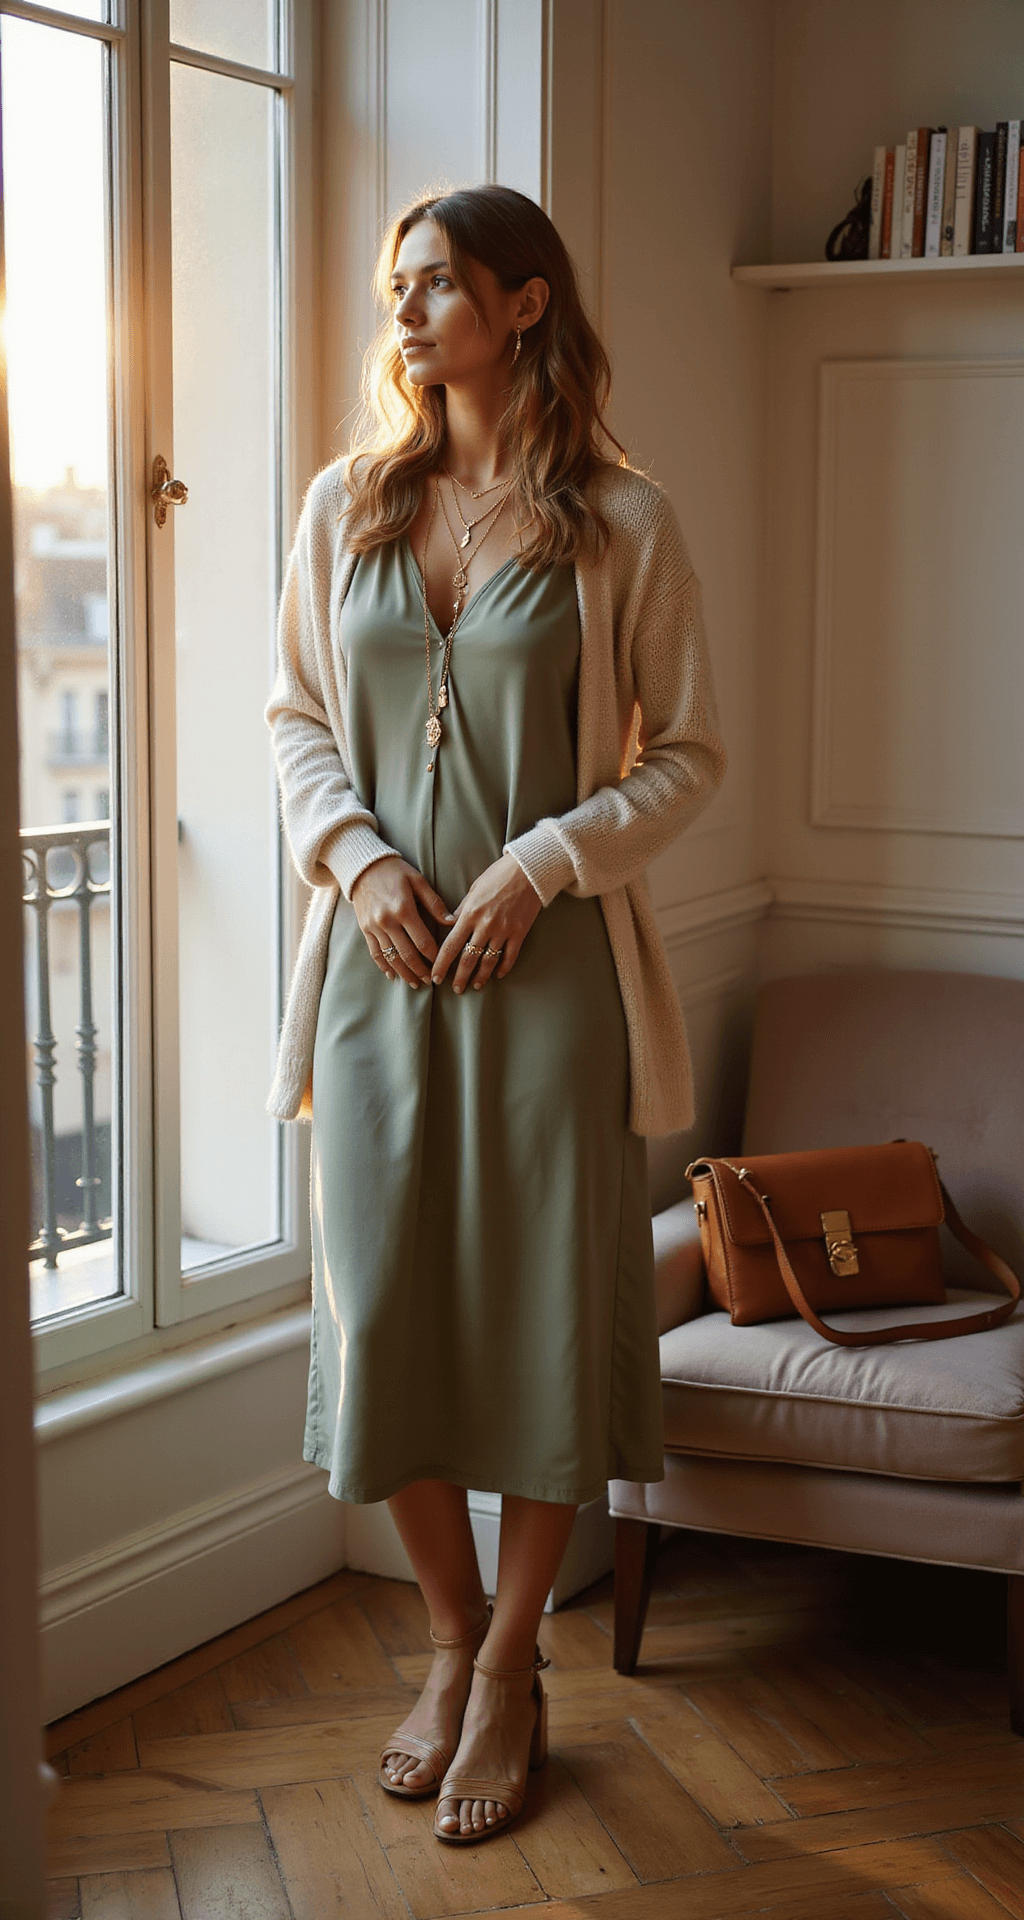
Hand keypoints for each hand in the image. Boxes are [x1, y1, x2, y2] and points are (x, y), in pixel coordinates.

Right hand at [351, 856, 454, 986]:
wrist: (362, 866)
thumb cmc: (394, 871)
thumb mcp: (417, 880)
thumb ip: (434, 903)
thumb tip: (451, 922)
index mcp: (403, 909)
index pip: (422, 941)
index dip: (433, 956)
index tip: (442, 965)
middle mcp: (387, 921)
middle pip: (406, 954)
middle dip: (420, 970)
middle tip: (430, 980)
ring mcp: (374, 927)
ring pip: (391, 957)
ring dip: (404, 972)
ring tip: (415, 983)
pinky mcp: (364, 929)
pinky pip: (375, 952)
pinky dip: (384, 966)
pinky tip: (393, 975)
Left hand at [431, 852, 541, 993]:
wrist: (528, 870)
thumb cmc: (499, 875)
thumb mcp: (474, 889)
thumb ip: (462, 909)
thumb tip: (451, 924)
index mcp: (470, 914)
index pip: (450, 945)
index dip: (441, 964)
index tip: (435, 977)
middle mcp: (485, 925)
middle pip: (468, 958)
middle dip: (459, 977)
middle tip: (455, 989)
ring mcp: (503, 930)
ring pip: (488, 961)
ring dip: (480, 976)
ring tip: (475, 986)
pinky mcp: (519, 932)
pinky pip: (510, 956)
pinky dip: (503, 968)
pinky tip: (498, 975)